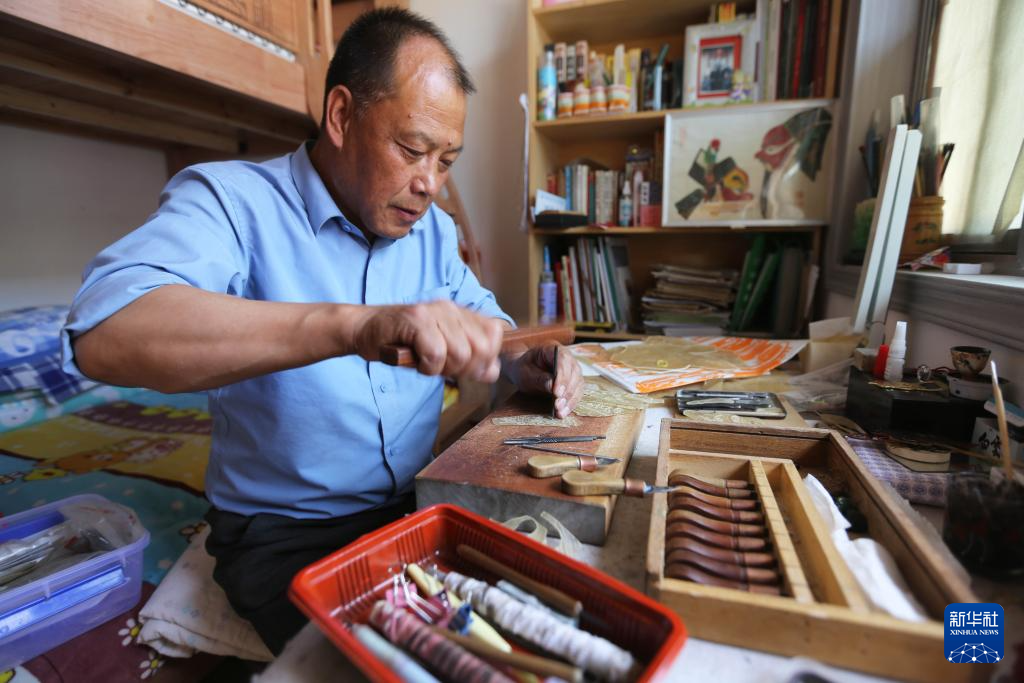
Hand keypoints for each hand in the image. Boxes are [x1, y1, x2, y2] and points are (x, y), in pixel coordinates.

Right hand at [351, 301, 503, 380]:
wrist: (364, 329)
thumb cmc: (402, 342)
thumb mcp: (441, 350)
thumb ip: (469, 359)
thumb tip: (493, 371)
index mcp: (460, 313)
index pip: (495, 333)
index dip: (486, 357)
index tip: (467, 367)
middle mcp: (450, 308)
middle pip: (481, 348)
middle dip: (465, 368)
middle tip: (442, 367)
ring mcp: (434, 312)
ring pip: (460, 353)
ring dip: (443, 368)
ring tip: (427, 363)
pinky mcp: (416, 320)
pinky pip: (436, 354)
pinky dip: (427, 367)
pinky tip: (417, 362)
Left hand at [508, 344, 583, 417]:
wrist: (524, 371)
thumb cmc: (523, 369)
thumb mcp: (525, 373)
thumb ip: (538, 378)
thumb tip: (552, 386)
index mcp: (552, 349)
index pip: (563, 359)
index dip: (562, 376)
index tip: (557, 392)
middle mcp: (566, 357)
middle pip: (574, 372)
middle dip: (567, 391)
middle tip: (557, 405)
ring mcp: (572, 369)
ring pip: (578, 383)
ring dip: (570, 399)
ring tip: (560, 412)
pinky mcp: (573, 381)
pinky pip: (577, 392)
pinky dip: (571, 403)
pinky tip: (563, 413)